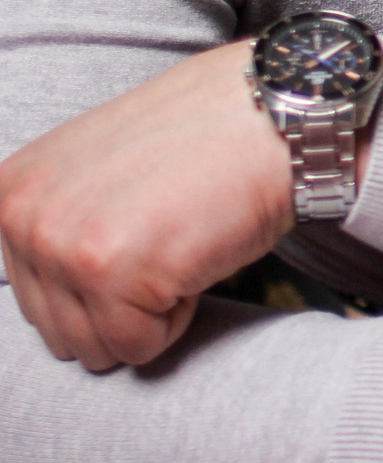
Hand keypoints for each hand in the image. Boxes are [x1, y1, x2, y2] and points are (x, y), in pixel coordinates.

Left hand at [0, 41, 288, 369]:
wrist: (275, 115)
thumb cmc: (206, 139)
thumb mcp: (97, 168)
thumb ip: (61, 219)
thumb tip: (60, 297)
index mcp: (9, 193)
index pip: (35, 297)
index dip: (102, 282)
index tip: (143, 231)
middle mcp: (21, 220)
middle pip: (59, 330)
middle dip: (122, 305)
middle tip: (168, 238)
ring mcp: (62, 247)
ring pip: (95, 347)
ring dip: (150, 312)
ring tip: (180, 244)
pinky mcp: (110, 275)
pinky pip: (140, 346)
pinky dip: (181, 315)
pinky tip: (196, 254)